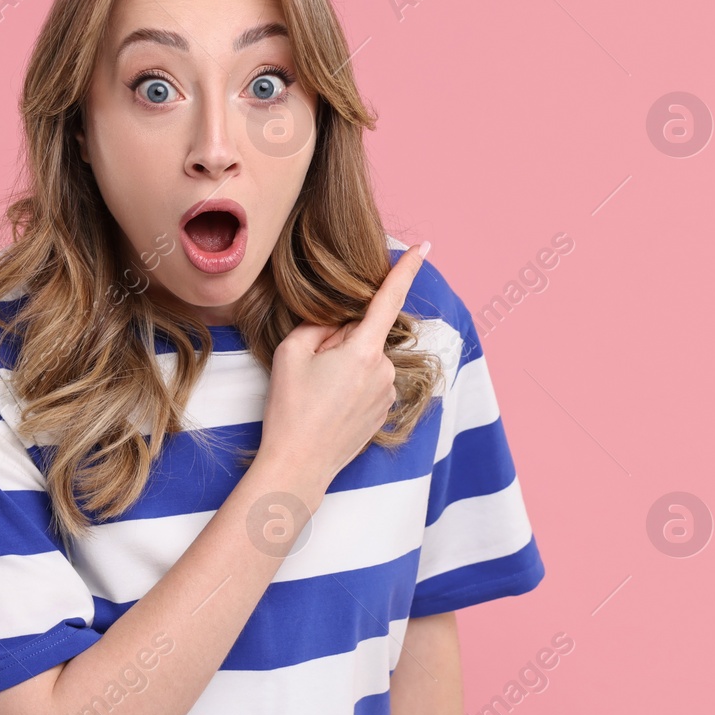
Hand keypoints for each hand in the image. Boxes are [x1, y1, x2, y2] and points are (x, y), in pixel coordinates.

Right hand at [258, 241, 430, 495]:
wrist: (299, 466)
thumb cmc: (290, 410)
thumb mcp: (292, 354)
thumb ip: (319, 326)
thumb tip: (338, 324)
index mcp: (363, 350)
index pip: (388, 299)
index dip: (406, 270)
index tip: (424, 248)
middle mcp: (384, 370)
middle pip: (363, 335)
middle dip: (339, 341)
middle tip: (311, 370)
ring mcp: (387, 393)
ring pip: (365, 360)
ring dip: (344, 365)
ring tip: (317, 394)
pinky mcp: (384, 411)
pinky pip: (367, 383)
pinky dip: (349, 386)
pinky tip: (328, 407)